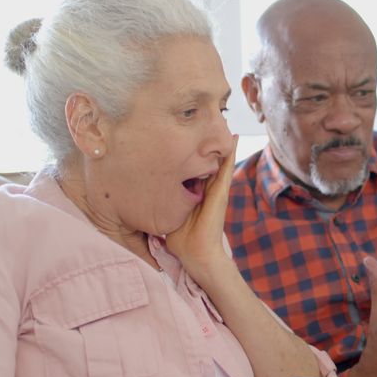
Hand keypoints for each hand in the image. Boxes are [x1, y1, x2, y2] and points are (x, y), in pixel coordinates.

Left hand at [166, 136, 237, 282]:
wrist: (197, 254)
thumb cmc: (181, 241)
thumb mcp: (166, 217)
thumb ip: (160, 207)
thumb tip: (141, 200)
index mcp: (196, 195)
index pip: (194, 170)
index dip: (191, 155)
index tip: (186, 138)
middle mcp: (208, 190)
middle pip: (208, 161)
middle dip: (208, 145)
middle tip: (210, 122)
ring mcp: (217, 191)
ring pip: (219, 162)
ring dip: (222, 144)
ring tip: (225, 124)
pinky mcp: (221, 193)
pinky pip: (226, 169)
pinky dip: (231, 154)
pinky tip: (234, 138)